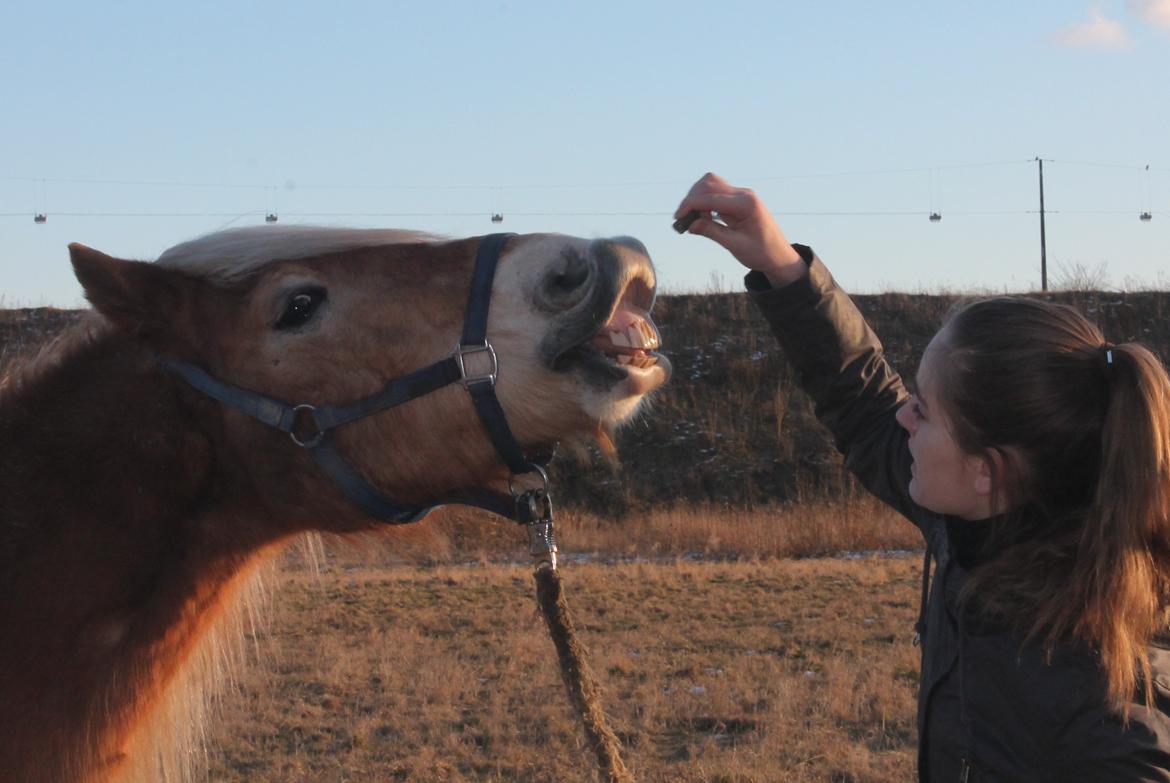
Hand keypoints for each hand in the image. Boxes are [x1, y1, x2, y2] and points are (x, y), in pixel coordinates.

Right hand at [674, 173, 805, 286]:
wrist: (779, 255)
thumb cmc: (761, 253)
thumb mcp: (735, 245)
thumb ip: (713, 232)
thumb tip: (690, 224)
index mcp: (746, 204)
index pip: (710, 197)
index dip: (690, 206)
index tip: (677, 218)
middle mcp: (744, 194)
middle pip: (709, 184)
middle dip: (692, 199)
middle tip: (684, 221)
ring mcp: (741, 195)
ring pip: (711, 185)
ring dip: (697, 199)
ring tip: (693, 221)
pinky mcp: (738, 200)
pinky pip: (716, 194)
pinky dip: (704, 203)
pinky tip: (701, 218)